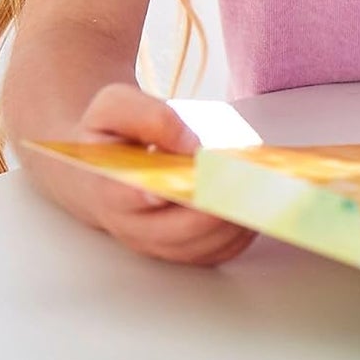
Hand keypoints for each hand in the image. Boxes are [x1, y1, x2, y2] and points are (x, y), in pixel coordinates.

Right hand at [67, 83, 255, 265]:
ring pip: (199, 246)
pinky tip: (253, 204)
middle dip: (212, 207)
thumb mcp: (114, 107)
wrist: (102, 170)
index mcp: (106, 185)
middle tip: (243, 180)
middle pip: (175, 230)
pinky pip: (214, 252)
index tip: (171, 186)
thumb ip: (148, 117)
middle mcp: (130, 224)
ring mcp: (155, 241)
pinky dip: (238, 233)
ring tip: (257, 189)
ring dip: (232, 221)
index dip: (146, 195)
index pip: (122, 197)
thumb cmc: (110, 136)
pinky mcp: (178, 248)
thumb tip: (192, 145)